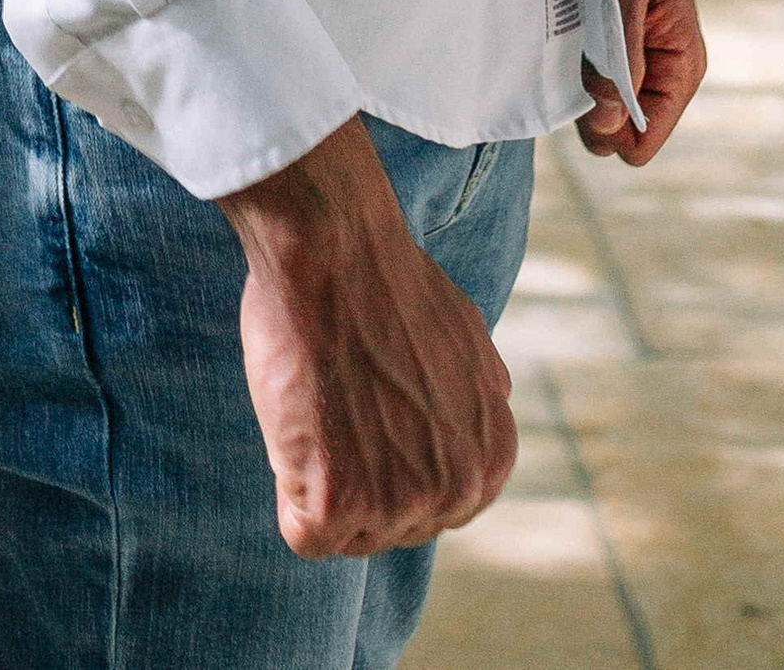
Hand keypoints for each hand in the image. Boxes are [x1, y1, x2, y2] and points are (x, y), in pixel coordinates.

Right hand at [221, 116, 516, 557]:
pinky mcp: (339, 503)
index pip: (435, 509)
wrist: (335, 247)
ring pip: (346, 534)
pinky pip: (305, 535)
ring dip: (321, 479)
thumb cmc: (386, 279)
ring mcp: (400, 502)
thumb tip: (495, 401)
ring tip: (317, 408)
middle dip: (357, 479)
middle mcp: (457, 491)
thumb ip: (481, 388)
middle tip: (334, 408)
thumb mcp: (468, 336)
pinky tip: (295, 430)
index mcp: (492, 457)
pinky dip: (288, 490)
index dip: (390, 465)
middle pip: (391, 528)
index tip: (366, 418)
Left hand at [578, 0, 705, 164]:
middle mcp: (667, 63)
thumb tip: (607, 128)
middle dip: (589, 106)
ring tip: (564, 37)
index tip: (576, 97)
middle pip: (622, 124)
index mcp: (683, 62)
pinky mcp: (620, 28)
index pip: (645, 139)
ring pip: (606, 96)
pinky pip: (597, 65)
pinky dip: (575, 57)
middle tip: (565, 59)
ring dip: (579, 79)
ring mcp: (642, 47)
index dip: (606, 132)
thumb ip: (619, 64)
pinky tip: (560, 31)